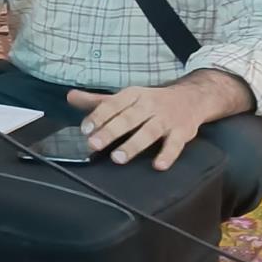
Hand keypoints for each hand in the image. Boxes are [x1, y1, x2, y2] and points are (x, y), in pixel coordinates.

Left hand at [66, 71, 253, 170]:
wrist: (192, 97)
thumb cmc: (151, 101)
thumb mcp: (126, 97)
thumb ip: (98, 101)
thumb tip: (70, 97)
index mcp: (134, 95)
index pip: (114, 104)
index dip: (99, 116)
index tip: (85, 129)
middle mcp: (150, 105)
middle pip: (129, 118)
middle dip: (111, 131)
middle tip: (94, 144)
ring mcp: (167, 119)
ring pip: (149, 131)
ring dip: (134, 144)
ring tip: (118, 158)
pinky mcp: (182, 132)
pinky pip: (175, 144)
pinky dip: (168, 154)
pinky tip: (158, 165)